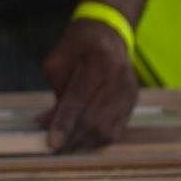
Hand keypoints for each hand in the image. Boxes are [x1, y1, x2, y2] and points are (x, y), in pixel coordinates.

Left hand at [37, 19, 137, 152]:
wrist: (107, 34)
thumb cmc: (77, 47)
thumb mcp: (58, 62)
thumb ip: (55, 92)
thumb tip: (47, 123)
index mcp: (97, 61)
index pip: (78, 99)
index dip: (64, 123)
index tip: (52, 142)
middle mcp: (118, 78)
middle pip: (94, 119)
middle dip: (72, 137)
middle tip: (54, 147)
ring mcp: (129, 92)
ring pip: (107, 129)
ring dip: (84, 142)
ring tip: (66, 145)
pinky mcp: (133, 102)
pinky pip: (117, 130)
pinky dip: (98, 139)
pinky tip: (83, 139)